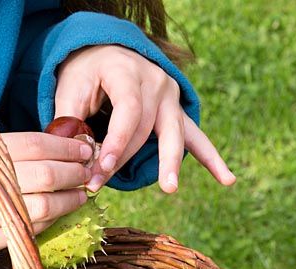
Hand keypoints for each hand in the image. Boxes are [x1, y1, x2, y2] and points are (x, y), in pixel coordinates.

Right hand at [0, 133, 91, 265]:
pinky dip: (48, 220)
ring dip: (69, 200)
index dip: (65, 147)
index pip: (34, 145)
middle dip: (74, 172)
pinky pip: (27, 231)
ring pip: (42, 207)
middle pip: (45, 174)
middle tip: (87, 171)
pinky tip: (55, 213)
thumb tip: (52, 145)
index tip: (83, 148)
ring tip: (79, 194)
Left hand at [54, 44, 236, 192]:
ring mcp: (171, 96)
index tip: (100, 167)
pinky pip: (196, 136)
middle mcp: (156, 81)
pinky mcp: (177, 112)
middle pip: (146, 127)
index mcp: (128, 71)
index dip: (115, 141)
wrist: (105, 53)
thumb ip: (69, 120)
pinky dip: (211, 159)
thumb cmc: (85, 74)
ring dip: (170, 163)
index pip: (128, 111)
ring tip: (169, 188)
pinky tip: (227, 180)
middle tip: (99, 185)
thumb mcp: (68, 88)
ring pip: (173, 133)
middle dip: (123, 159)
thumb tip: (73, 157)